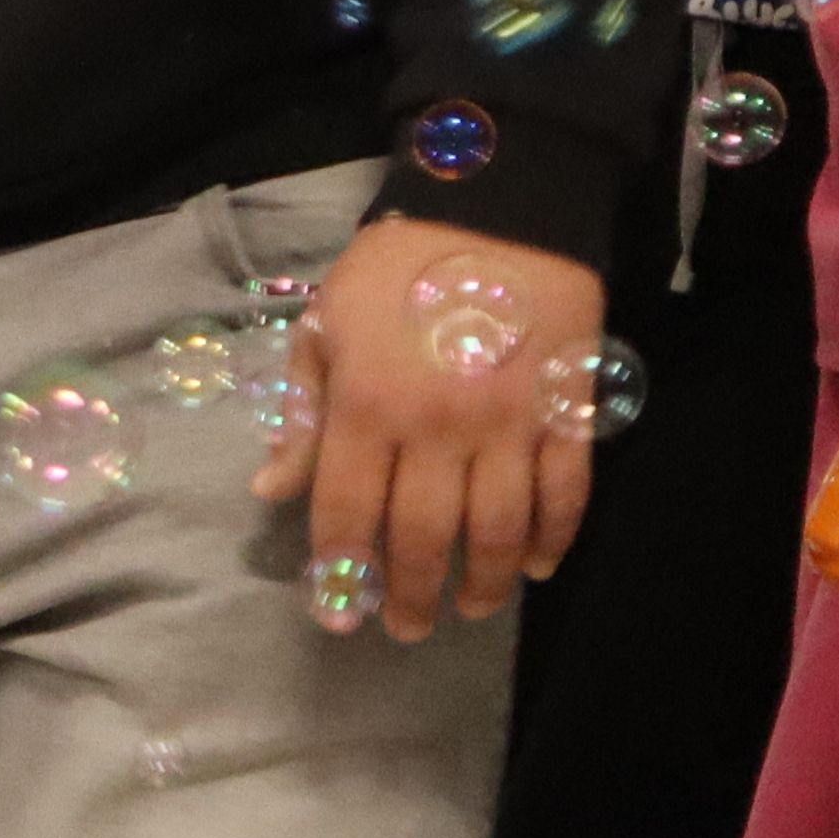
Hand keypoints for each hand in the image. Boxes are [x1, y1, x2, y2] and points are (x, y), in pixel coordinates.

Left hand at [256, 217, 603, 641]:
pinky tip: (536, 567)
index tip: (339, 617)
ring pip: (500, 529)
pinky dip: (554, 538)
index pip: (349, 514)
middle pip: (426, 537)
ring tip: (469, 608)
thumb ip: (303, 415)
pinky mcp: (568, 410)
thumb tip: (270, 490)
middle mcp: (438, 425)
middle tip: (407, 628)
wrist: (501, 208)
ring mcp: (510, 421)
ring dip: (484, 582)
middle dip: (413, 595)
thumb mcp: (326, 327)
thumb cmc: (396, 268)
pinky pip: (566, 491)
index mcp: (367, 405)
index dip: (342, 575)